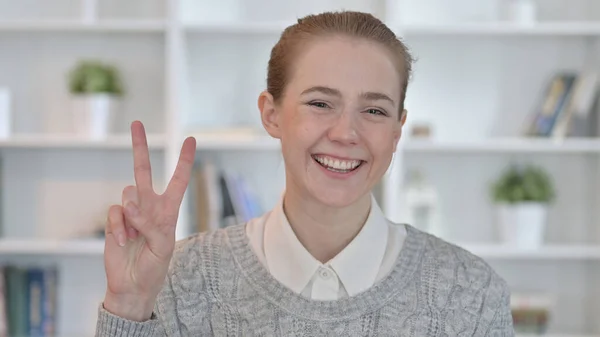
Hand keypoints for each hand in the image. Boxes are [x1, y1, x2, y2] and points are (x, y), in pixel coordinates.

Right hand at [102, 121, 195, 320]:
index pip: (178, 180)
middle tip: (136, 122)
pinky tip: (122, 241)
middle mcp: (150, 205)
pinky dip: (118, 227)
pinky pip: (115, 212)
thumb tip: (131, 205)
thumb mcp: (162, 247)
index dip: (184, 160)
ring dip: (131, 216)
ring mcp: (131, 211)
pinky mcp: (115, 220)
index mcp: (168, 210)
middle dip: (139, 146)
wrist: (131, 285)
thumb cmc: (154, 267)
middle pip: (143, 170)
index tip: (190, 139)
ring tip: (135, 237)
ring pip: (127, 193)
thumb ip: (150, 224)